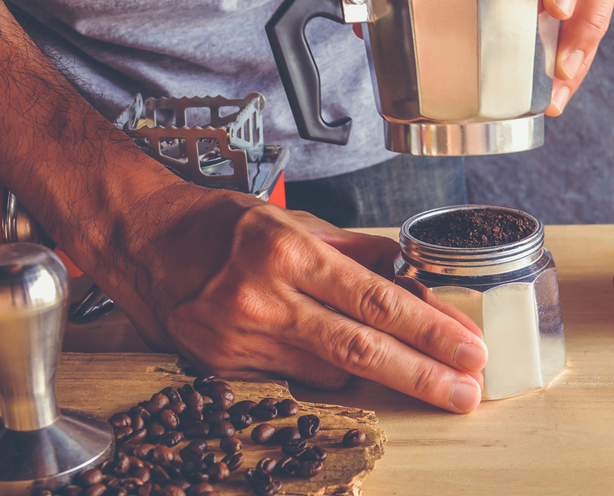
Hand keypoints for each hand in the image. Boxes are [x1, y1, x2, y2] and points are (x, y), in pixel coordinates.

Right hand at [0, 0, 486, 413]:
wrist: (146, 244)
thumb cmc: (222, 225)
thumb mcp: (296, 222)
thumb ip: (359, 252)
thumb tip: (413, 278)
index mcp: (287, 254)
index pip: (375, 301)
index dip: (428, 329)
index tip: (467, 348)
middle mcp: (264, 299)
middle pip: (360, 350)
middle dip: (423, 375)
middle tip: (467, 391)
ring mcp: (242, 340)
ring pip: (333, 371)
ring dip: (384, 375)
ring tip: (426, 374)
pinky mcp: (227, 368)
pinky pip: (298, 378)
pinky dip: (332, 372)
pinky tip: (353, 364)